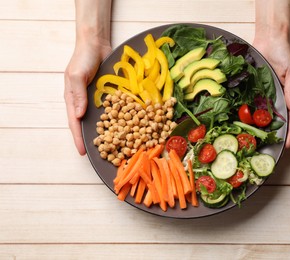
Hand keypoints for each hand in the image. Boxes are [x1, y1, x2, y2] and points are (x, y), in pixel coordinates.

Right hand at [64, 40, 110, 154]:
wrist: (96, 44)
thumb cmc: (82, 58)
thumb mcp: (76, 75)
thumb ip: (78, 94)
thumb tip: (80, 115)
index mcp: (73, 100)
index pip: (75, 123)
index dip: (78, 138)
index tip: (83, 152)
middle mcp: (85, 102)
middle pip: (89, 125)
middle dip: (95, 139)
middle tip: (103, 153)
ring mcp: (98, 99)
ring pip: (103, 119)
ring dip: (109, 131)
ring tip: (117, 145)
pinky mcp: (110, 95)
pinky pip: (114, 109)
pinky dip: (119, 118)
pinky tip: (128, 126)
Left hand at [253, 36, 289, 148]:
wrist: (269, 40)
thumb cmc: (285, 54)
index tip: (288, 145)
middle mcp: (278, 99)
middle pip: (278, 122)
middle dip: (274, 135)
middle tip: (267, 149)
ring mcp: (266, 97)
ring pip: (263, 117)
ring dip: (259, 128)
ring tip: (253, 141)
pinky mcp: (255, 92)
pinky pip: (251, 105)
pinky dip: (248, 114)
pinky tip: (241, 123)